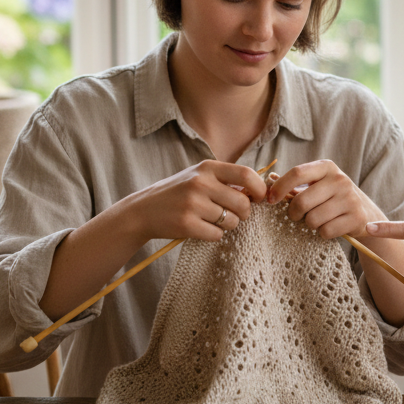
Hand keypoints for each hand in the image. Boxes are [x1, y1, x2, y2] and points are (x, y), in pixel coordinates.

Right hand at [126, 160, 267, 243]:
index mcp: (207, 168)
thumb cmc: (178, 194)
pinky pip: (217, 235)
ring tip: (211, 220)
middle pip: (243, 202)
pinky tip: (200, 228)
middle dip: (244, 213)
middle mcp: (201, 183)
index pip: (246, 174)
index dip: (259, 189)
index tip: (260, 199)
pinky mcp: (187, 224)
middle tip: (234, 215)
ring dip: (228, 225)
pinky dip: (214, 235)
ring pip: (232, 221)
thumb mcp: (199, 177)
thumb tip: (260, 192)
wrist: (143, 211)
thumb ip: (226, 181)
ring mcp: (193, 203)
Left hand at [266, 160, 384, 239]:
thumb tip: (269, 179)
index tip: (270, 200)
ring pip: (312, 219)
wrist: (365, 211)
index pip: (297, 173)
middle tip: (295, 216)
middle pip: (302, 201)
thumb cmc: (332, 197)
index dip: (279, 188)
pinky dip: (323, 233)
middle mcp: (340, 180)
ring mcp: (349, 198)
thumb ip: (294, 183)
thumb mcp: (317, 184)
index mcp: (327, 167)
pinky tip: (330, 226)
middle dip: (293, 213)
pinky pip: (326, 231)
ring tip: (318, 220)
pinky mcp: (356, 217)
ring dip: (310, 224)